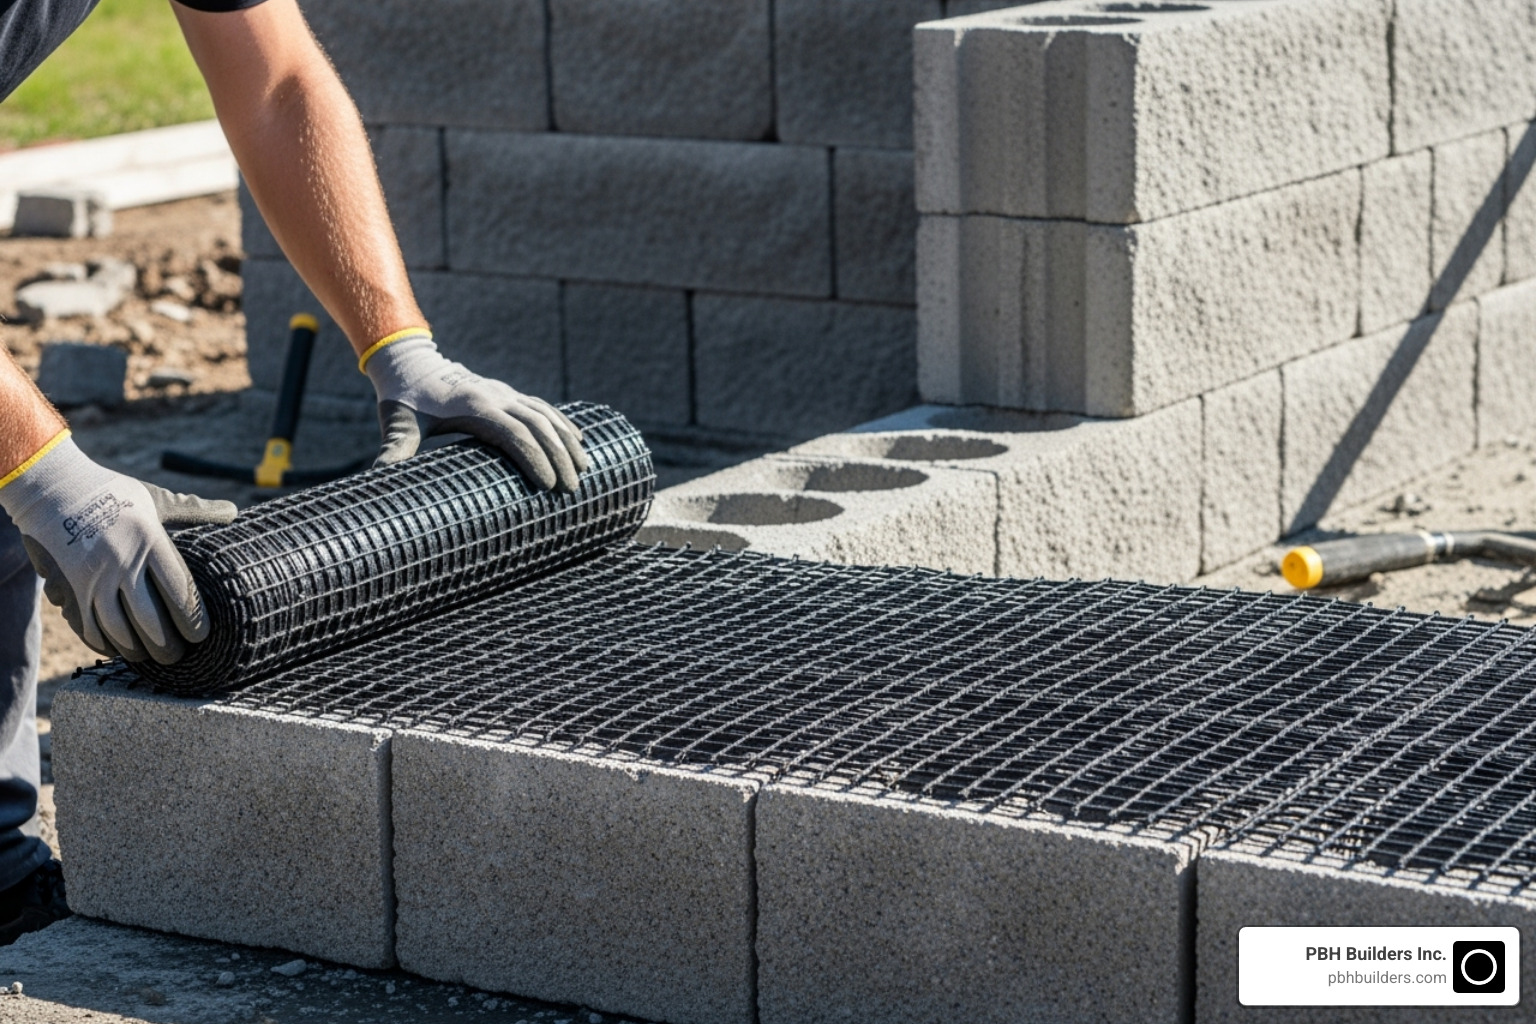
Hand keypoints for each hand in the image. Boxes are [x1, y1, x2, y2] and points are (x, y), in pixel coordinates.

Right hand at [0, 435, 236, 663]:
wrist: (50, 487)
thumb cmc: (112, 493)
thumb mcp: (154, 499)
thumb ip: (193, 510)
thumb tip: (233, 512)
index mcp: (150, 542)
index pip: (178, 592)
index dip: (192, 620)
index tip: (200, 635)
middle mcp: (121, 563)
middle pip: (150, 619)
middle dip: (167, 645)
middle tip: (178, 656)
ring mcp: (92, 578)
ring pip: (118, 630)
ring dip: (137, 651)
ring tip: (151, 658)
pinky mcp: (69, 587)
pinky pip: (88, 627)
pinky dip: (104, 644)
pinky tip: (118, 650)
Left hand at [362, 331, 587, 490]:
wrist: (411, 363)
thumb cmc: (404, 399)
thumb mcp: (396, 423)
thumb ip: (393, 449)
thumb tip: (378, 479)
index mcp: (474, 404)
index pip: (514, 432)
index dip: (534, 458)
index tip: (547, 485)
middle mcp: (497, 395)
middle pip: (538, 425)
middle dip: (559, 456)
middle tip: (572, 489)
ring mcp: (506, 393)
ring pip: (547, 415)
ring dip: (567, 441)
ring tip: (583, 469)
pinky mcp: (510, 394)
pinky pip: (544, 408)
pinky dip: (563, 424)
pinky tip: (579, 440)